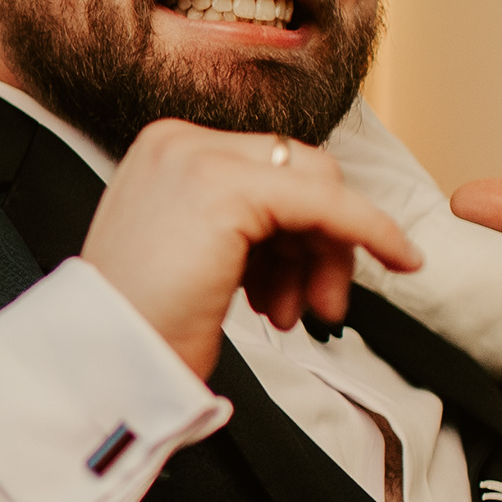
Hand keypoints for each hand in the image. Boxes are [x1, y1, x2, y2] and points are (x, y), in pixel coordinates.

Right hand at [79, 121, 424, 381]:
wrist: (105, 359)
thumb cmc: (143, 324)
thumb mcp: (194, 254)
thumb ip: (241, 226)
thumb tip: (310, 230)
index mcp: (165, 150)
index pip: (268, 167)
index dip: (303, 227)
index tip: (315, 279)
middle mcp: (179, 142)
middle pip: (296, 170)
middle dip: (321, 241)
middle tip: (319, 305)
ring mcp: (200, 159)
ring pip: (316, 185)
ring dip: (328, 255)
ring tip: (304, 315)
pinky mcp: (227, 189)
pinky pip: (326, 204)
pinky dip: (371, 230)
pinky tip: (396, 259)